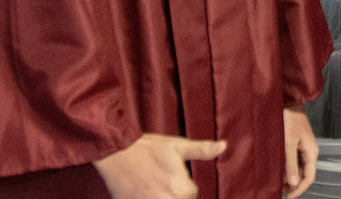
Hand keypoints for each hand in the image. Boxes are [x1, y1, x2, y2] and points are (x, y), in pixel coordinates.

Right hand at [94, 133, 226, 198]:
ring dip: (164, 195)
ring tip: (154, 184)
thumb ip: (202, 150)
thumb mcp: (178, 146)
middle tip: (160, 180)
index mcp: (182, 188)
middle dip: (175, 193)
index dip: (184, 186)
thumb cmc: (148, 148)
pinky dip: (152, 198)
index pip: (192, 194)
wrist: (116, 154)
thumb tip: (223, 146)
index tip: (172, 176)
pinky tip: (147, 191)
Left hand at [283, 105, 318, 197]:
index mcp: (312, 152)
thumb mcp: (288, 144)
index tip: (288, 196)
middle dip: (293, 184)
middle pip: (304, 174)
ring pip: (299, 168)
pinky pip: (295, 160)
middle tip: (279, 190)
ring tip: (277, 181)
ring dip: (290, 176)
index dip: (299, 189)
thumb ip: (291, 164)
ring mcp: (304, 147)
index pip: (309, 178)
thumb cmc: (289, 120)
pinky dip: (288, 167)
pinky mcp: (298, 143)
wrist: (289, 102)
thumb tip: (293, 183)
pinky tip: (279, 170)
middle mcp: (310, 151)